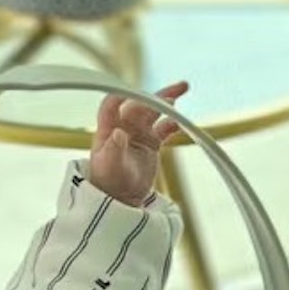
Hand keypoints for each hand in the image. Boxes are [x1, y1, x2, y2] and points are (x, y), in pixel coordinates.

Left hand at [86, 80, 189, 205]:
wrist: (119, 198)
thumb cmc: (108, 183)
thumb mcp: (108, 167)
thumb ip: (113, 149)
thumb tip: (119, 133)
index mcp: (107, 128)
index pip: (112, 104)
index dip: (123, 95)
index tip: (137, 92)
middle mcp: (123, 126)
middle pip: (138, 104)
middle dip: (154, 96)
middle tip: (174, 91)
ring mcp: (138, 133)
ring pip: (153, 112)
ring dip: (166, 102)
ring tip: (181, 91)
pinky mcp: (150, 142)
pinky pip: (163, 128)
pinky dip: (172, 123)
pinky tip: (181, 122)